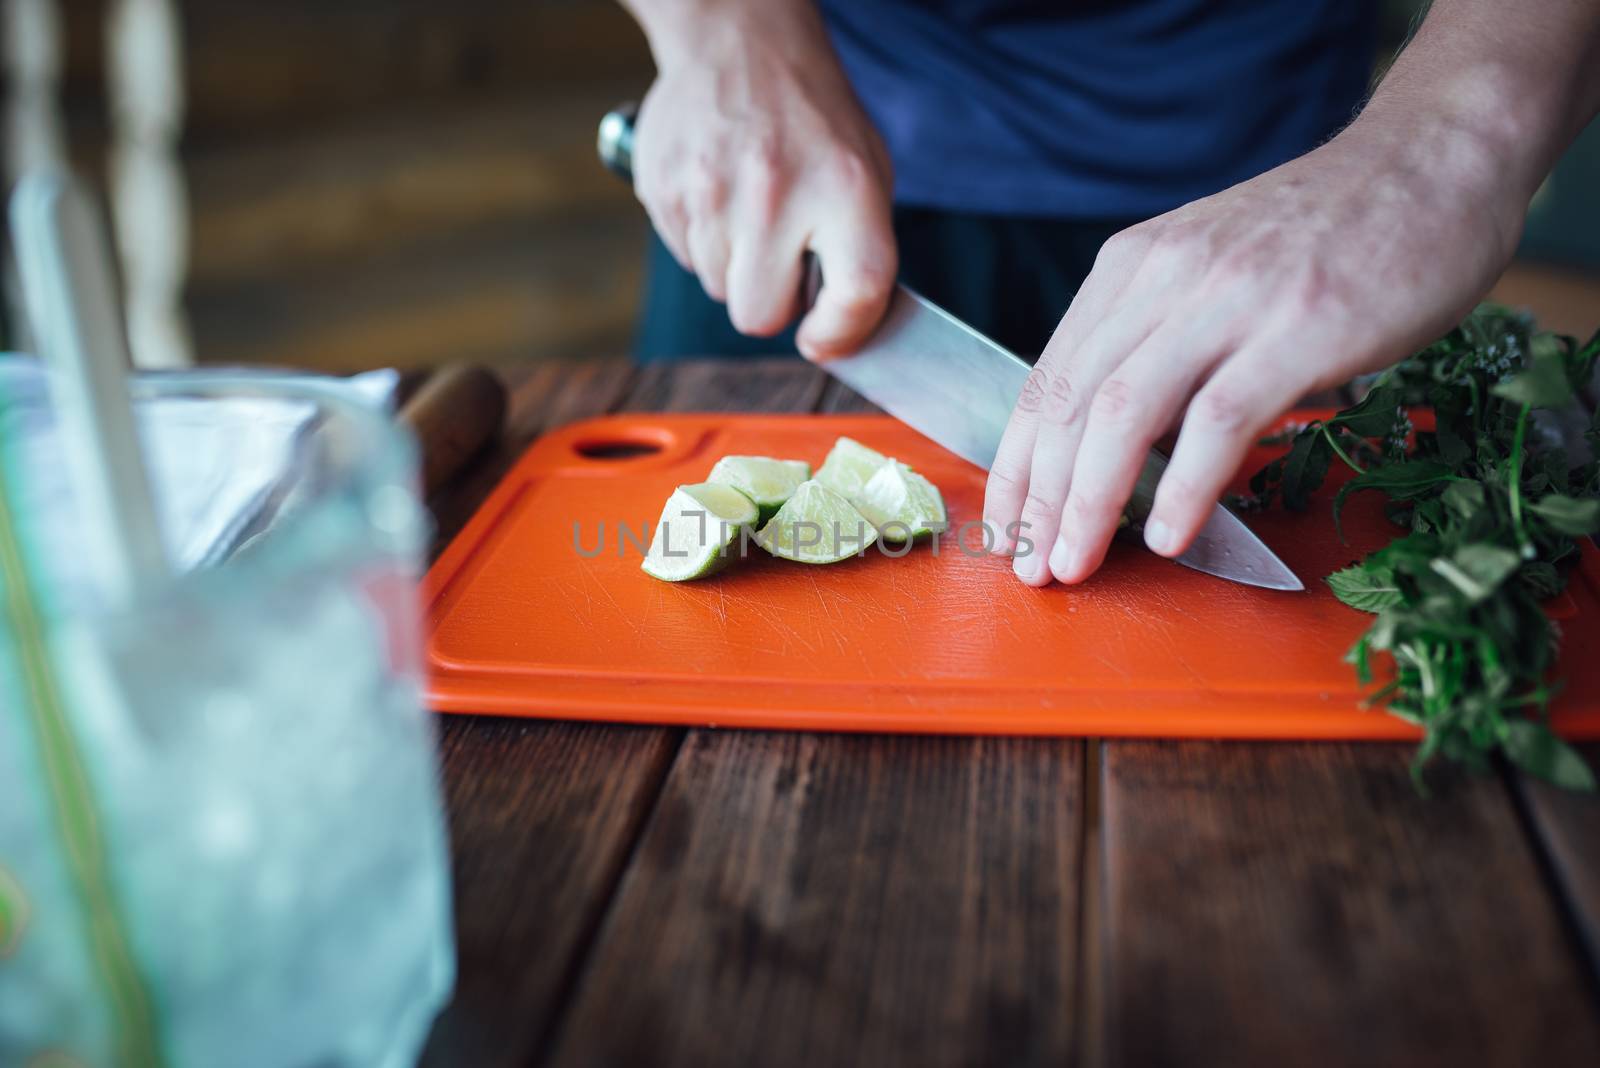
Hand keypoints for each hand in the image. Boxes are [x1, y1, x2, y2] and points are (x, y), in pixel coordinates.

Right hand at [629, 1, 895, 357]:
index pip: (855, 291)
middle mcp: (776, 192)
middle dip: (770, 301)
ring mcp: (711, 193)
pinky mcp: (664, 190)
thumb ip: (860, 252)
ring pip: (719, 290)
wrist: (738, 42)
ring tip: (750, 208)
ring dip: (736, 266)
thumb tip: (836, 333)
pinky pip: (687, 258)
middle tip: (780, 260)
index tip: (823, 339)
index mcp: (844, 186)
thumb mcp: (865, 172)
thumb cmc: (812, 119)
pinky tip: (719, 193)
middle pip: (759, 316)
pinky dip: (705, 240)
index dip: (841, 333)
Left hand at [982, 115, 1526, 585]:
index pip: (1047, 379)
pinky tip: (1170, 536)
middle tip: (1032, 565)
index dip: (1017, 465)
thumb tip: (1115, 445)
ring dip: (1090, 502)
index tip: (1005, 529)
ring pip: (1124, 414)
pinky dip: (1184, 487)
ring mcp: (1230, 299)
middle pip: (1072, 403)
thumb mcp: (1212, 271)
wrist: (1433, 162)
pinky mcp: (1300, 327)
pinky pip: (1218, 419)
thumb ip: (1160, 341)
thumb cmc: (1328, 234)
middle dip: (1040, 497)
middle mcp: (1164, 276)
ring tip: (1076, 564)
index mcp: (1132, 267)